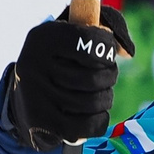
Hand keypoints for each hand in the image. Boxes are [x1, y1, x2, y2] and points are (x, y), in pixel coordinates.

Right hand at [4, 7, 131, 150]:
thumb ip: (107, 27)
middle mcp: (33, 63)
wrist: (26, 95)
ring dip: (105, 99)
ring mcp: (35, 95)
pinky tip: (93, 113)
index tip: (104, 55)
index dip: (107, 50)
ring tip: (98, 94)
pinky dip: (99, 120)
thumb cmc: (62, 60)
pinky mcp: (41, 124)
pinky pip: (88, 125)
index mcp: (44, 37)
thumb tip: (127, 52)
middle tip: (104, 77)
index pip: (91, 39)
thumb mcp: (76, 33)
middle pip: (95, 77)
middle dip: (109, 78)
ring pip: (93, 102)